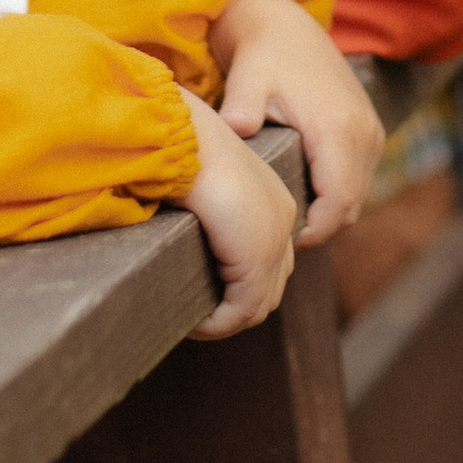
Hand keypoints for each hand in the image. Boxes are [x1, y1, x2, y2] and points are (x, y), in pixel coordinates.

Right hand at [173, 89, 298, 334]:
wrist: (184, 137)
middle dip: (235, 308)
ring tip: (192, 324)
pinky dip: (216, 325)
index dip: (240, 286)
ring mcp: (273, 241)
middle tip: (198, 315)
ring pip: (258, 305)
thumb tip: (193, 237)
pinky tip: (192, 325)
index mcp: (272, 200)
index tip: (205, 294)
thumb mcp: (200, 182)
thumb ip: (208, 214)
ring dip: (225, 320)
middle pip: (269, 287)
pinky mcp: (256, 260)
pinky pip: (240, 311)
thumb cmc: (180, 150)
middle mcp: (281, 219)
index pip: (270, 260)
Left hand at [212, 0, 385, 245]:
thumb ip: (241, 107)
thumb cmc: (261, 54)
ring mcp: (371, 130)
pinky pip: (360, 177)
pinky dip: (337, 192)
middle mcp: (363, 131)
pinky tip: (302, 189)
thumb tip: (237, 129)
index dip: (314, 232)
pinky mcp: (370, 128)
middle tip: (278, 235)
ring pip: (358, 194)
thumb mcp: (247, 78)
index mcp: (336, 127)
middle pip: (350, 206)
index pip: (338, 203)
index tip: (282, 241)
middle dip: (319, 227)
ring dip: (329, 210)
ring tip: (287, 214)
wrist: (285, 22)